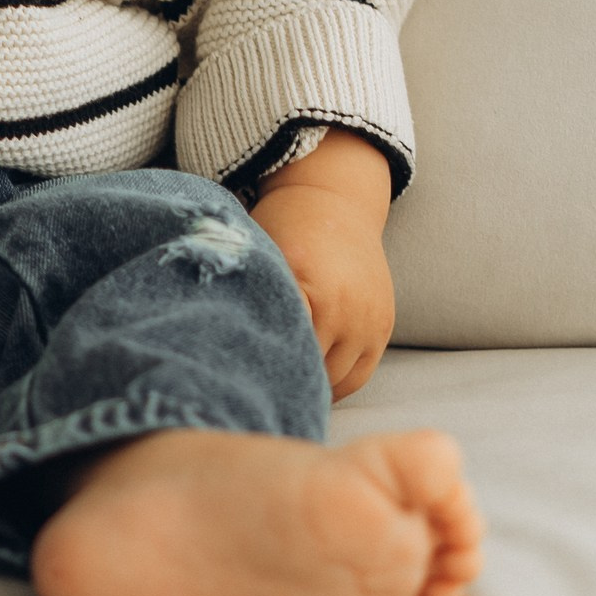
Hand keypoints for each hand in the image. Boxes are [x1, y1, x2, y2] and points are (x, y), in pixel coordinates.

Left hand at [250, 131, 395, 400]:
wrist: (336, 201)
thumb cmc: (284, 227)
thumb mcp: (257, 254)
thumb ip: (244, 297)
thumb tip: (212, 346)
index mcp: (304, 285)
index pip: (278, 348)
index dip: (254, 370)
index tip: (231, 384)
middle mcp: (343, 306)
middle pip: (306, 371)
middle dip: (278, 383)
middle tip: (249, 394)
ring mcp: (368, 319)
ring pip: (334, 381)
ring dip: (307, 387)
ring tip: (276, 390)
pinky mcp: (383, 326)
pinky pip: (359, 376)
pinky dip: (334, 384)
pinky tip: (307, 382)